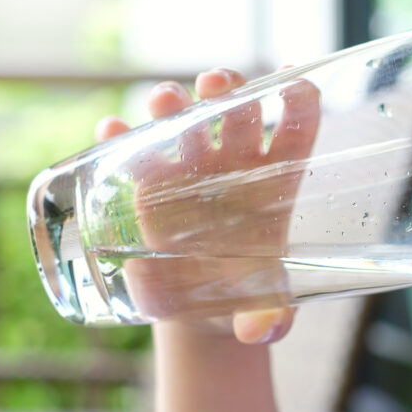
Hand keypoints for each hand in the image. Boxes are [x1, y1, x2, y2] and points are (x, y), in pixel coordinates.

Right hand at [94, 68, 319, 342]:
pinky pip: (137, 152)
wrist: (205, 309)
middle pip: (238, 111)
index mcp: (279, 183)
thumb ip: (269, 319)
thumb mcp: (264, 313)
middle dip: (228, 89)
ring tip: (164, 100)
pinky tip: (112, 129)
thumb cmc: (247, 300)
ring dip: (175, 102)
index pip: (297, 128)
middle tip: (216, 83)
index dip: (300, 101)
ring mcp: (193, 172)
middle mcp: (238, 168)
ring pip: (187, 122)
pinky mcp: (153, 187)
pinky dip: (122, 136)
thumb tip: (260, 329)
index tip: (295, 83)